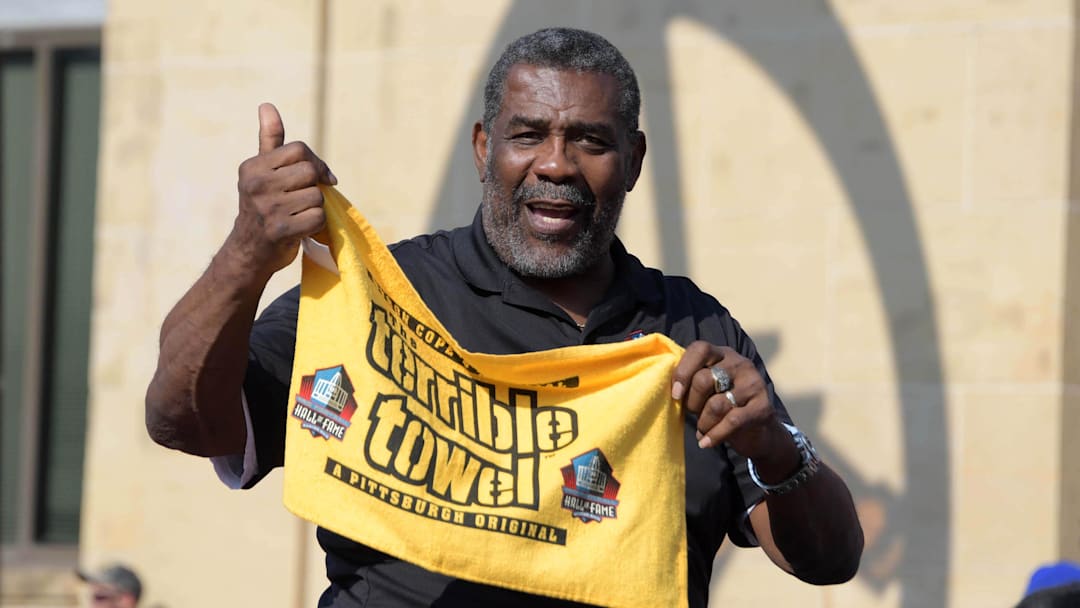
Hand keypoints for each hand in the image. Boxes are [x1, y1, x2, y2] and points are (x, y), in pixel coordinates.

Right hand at [228, 102, 336, 276]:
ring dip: (315, 208)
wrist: (250, 252)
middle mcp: (256, 185)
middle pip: (309, 172)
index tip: (319, 177)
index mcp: (253, 167)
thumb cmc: (262, 207)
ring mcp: (267, 209)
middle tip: (303, 200)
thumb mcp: (262, 172)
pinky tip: (301, 229)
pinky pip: (317, 218)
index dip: (315, 163)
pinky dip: (316, 225)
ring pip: (316, 197)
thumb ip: (270, 140)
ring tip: (297, 216)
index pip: (299, 150)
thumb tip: (267, 105)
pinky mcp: (279, 231)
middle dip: (314, 187)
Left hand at [671, 341, 794, 466]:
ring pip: (716, 404)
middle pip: (703, 380)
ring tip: (703, 429)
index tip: (675, 394)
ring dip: (703, 422)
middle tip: (694, 413)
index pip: (700, 349)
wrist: (758, 430)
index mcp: (722, 354)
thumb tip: (673, 391)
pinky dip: (714, 435)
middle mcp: (740, 364)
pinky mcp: (763, 407)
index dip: (683, 371)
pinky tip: (706, 442)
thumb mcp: (708, 388)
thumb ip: (691, 381)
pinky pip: (731, 421)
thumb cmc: (723, 405)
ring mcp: (753, 384)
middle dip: (692, 403)